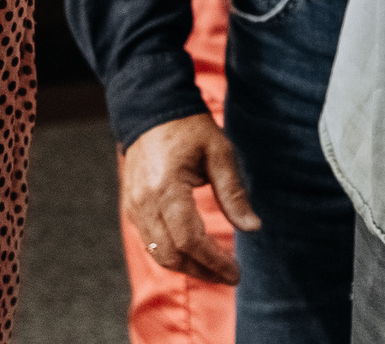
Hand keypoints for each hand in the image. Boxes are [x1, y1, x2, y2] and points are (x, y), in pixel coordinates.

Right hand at [121, 114, 260, 284]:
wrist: (152, 109)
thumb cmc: (189, 128)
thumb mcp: (219, 153)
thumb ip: (233, 193)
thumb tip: (253, 227)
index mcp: (167, 188)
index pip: (190, 240)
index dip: (213, 262)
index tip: (235, 272)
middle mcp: (145, 202)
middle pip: (171, 255)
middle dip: (201, 271)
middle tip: (228, 275)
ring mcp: (134, 205)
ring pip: (158, 253)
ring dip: (187, 266)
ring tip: (214, 269)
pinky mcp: (131, 206)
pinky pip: (150, 241)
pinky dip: (172, 253)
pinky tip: (194, 253)